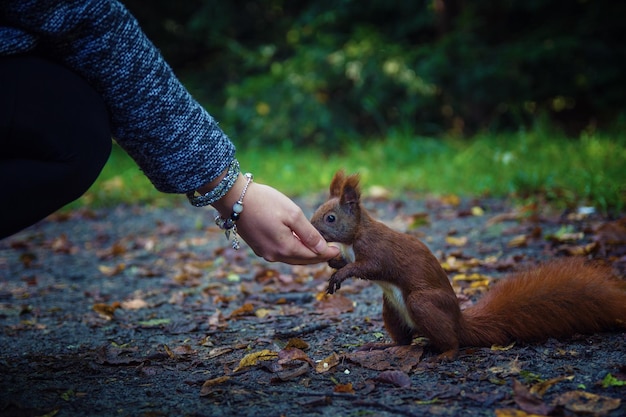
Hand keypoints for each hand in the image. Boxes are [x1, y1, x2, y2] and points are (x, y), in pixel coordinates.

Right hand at [212, 176, 339, 263]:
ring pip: (291, 258)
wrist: (234, 198)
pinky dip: (294, 251)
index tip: (339, 249)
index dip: (327, 253)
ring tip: (319, 248)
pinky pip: (281, 253)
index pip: (312, 256)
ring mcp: (264, 253)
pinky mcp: (258, 247)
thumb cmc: (265, 202)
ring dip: (306, 255)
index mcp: (285, 249)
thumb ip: (309, 234)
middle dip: (318, 256)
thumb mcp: (292, 214)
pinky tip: (299, 243)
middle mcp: (274, 256)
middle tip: (332, 251)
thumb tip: (323, 248)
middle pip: (302, 261)